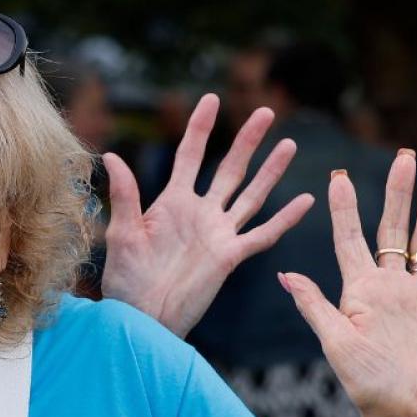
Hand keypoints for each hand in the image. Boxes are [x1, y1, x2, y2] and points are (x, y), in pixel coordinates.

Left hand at [97, 93, 314, 337]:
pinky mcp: (230, 256)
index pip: (190, 156)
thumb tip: (110, 156)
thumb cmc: (126, 279)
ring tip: (289, 145)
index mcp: (172, 203)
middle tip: (264, 111)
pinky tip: (306, 201)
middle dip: (247, 141)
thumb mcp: (122, 232)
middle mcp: (200, 213)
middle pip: (229, 169)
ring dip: (271, 171)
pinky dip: (285, 219)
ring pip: (251, 195)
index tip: (212, 99)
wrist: (142, 317)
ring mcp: (218, 233)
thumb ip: (124, 195)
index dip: (201, 128)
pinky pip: (263, 235)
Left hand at [280, 153, 416, 416]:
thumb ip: (315, 305)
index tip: (339, 177)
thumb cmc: (365, 385)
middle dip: (397, 193)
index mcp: (359, 292)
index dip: (344, 209)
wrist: (405, 415)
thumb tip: (284, 274)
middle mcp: (390, 288)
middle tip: (403, 155)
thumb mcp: (336, 342)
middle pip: (393, 231)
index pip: (350, 241)